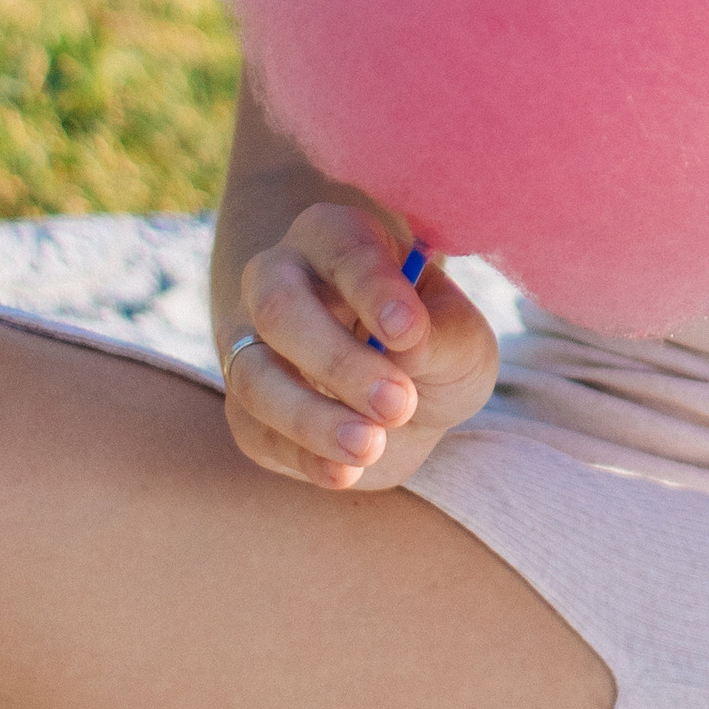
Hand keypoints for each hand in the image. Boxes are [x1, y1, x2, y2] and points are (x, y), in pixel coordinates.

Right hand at [223, 202, 498, 495]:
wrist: (408, 399)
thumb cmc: (434, 343)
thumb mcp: (460, 335)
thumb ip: (440, 334)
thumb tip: (402, 346)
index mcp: (338, 237)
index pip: (345, 251)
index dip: (373, 289)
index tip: (408, 331)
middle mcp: (279, 280)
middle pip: (280, 309)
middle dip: (338, 362)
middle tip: (398, 404)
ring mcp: (252, 345)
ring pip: (254, 376)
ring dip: (311, 417)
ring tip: (371, 447)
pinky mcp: (247, 408)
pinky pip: (255, 430)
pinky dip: (300, 456)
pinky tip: (345, 472)